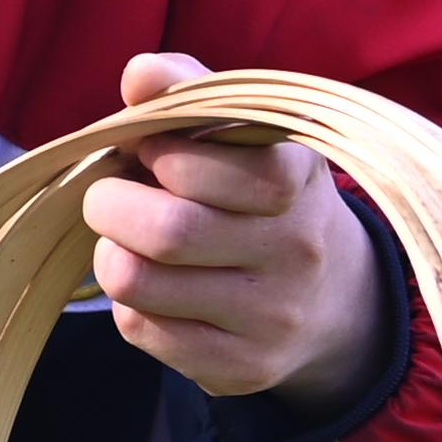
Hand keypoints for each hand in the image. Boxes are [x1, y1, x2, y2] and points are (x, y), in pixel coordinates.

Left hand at [87, 51, 387, 404]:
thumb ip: (188, 93)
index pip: (209, 165)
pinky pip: (143, 330)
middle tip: (109, 197)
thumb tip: (140, 73)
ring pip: (140, 284)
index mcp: (298, 178)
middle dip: (111, 206)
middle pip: (167, 232)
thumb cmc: (257, 194)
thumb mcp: (241, 134)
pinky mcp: (243, 367)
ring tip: (124, 241)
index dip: (157, 152)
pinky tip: (151, 287)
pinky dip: (127, 303)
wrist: (332, 298)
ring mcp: (273, 315)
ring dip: (110, 255)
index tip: (149, 149)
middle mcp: (296, 250)